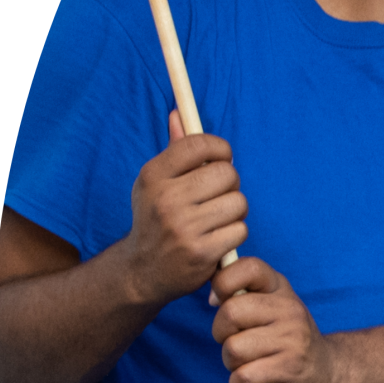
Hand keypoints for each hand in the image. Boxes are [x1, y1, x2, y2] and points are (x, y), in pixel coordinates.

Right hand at [121, 112, 248, 305]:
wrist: (143, 270)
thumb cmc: (157, 218)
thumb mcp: (156, 183)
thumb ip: (175, 149)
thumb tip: (180, 112)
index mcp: (154, 175)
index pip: (201, 144)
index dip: (220, 149)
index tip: (220, 159)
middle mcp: (166, 198)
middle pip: (227, 173)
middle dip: (229, 184)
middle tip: (217, 196)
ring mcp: (183, 226)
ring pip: (238, 203)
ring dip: (234, 212)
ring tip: (215, 219)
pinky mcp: (201, 251)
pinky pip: (240, 230)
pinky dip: (234, 234)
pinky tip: (217, 239)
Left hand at [209, 256, 341, 382]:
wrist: (327, 373)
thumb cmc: (287, 339)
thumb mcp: (273, 307)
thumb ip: (244, 295)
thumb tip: (213, 296)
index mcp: (281, 288)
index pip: (249, 268)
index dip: (223, 282)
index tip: (221, 301)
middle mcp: (290, 309)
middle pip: (230, 313)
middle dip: (221, 333)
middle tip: (235, 341)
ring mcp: (292, 339)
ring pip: (233, 348)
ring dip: (231, 362)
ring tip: (248, 363)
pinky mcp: (289, 368)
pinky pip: (243, 376)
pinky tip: (251, 382)